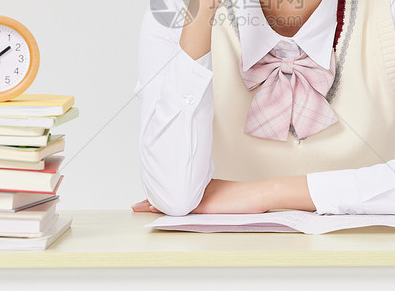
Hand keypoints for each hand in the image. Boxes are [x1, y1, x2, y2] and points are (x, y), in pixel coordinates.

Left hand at [130, 180, 265, 214]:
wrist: (257, 194)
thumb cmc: (245, 196)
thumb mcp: (223, 193)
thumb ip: (210, 195)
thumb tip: (200, 202)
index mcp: (203, 186)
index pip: (177, 189)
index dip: (162, 194)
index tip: (148, 198)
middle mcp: (199, 189)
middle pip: (171, 193)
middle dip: (153, 199)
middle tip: (136, 204)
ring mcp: (201, 197)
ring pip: (174, 199)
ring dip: (156, 203)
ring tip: (140, 207)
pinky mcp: (205, 206)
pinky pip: (183, 207)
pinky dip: (169, 208)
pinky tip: (158, 209)